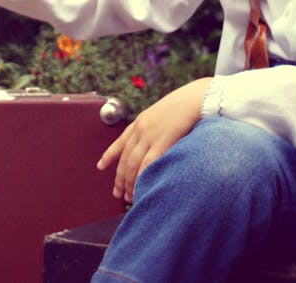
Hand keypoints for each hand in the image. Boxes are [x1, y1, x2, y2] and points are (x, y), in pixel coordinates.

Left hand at [97, 77, 210, 203]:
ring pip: (133, 164)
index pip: (120, 143)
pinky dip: (142, 177)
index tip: (100, 167)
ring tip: (129, 197)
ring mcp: (150, 135)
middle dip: (120, 178)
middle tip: (118, 194)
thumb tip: (155, 141)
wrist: (195, 98)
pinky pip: (148, 163)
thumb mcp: (162, 114)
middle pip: (125, 158)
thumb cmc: (184, 106)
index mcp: (140, 122)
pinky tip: (140, 188)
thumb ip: (155, 127)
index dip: (109, 156)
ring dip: (129, 182)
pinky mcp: (162, 141)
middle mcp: (141, 130)